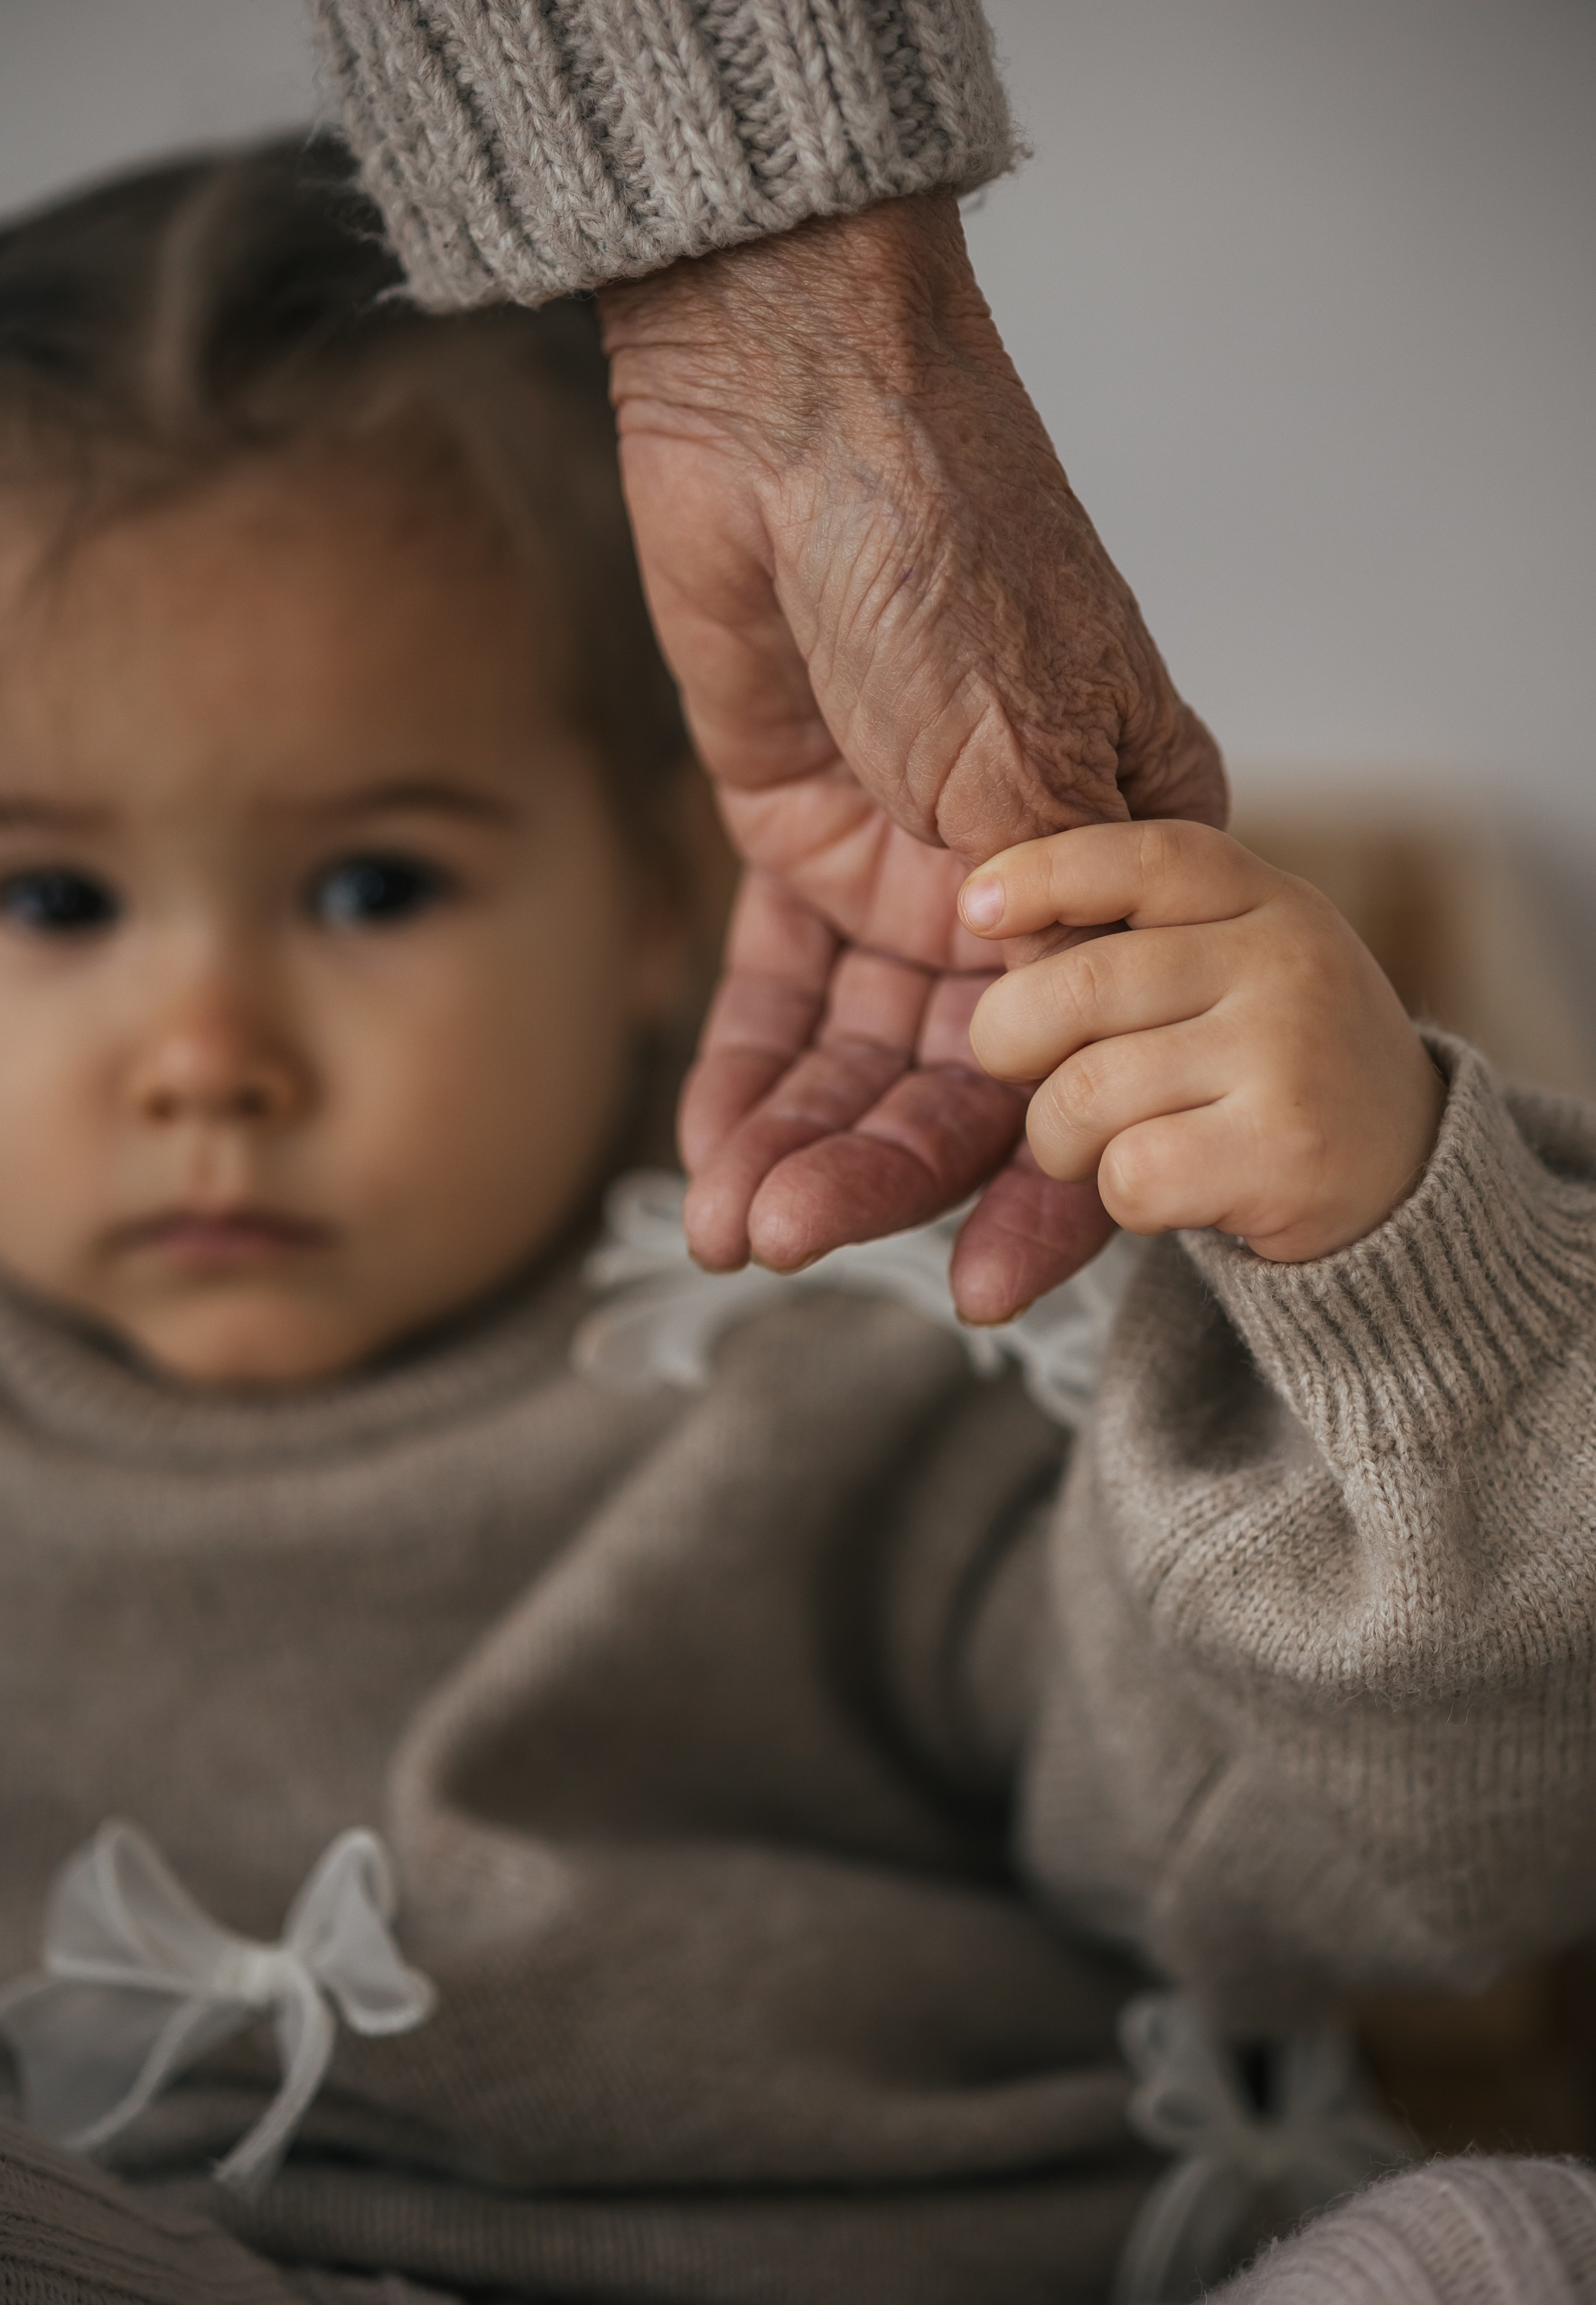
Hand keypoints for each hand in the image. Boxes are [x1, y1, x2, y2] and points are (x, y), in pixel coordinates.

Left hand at [600, 192, 1224, 1317]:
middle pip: (959, 1075)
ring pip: (859, 1051)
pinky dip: (740, 1074)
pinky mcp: (798, 840)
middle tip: (792, 1249)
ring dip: (796, 1144)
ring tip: (733, 1232)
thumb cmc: (942, 542)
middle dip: (878, 1175)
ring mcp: (907, 862)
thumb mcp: (1023, 741)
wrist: (784, 400)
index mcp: (1125, 857)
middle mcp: (1021, 880)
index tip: (992, 1293)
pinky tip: (706, 1161)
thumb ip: (1046, 908)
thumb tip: (1051, 1060)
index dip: (1045, 1184)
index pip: (1091, 1059)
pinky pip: (773, 993)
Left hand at [962, 822, 1446, 1261]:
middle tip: (1035, 1081)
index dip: (1042, 873)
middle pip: (1077, 987)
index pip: (1139, 856)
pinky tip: (1173, 1191)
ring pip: (1085, 1092)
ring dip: (1063, 1141)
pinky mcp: (1285, 1151)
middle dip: (1013, 1046)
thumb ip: (1148, 934)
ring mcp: (1290, 1052)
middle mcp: (1284, 959)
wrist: (1412, 1177)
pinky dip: (1122, 1197)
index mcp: (1265, 899)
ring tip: (1108, 1147)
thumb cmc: (1283, 1068)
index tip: (973, 906)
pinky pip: (1129, 1173)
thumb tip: (984, 904)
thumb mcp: (1241, 964)